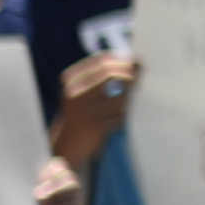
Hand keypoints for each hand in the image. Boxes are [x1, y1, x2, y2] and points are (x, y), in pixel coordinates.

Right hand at [54, 52, 137, 167]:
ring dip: (125, 103)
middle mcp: (75, 92)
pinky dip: (120, 118)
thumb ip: (106, 75)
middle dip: (131, 77)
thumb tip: (137, 60)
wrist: (67, 144)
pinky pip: (120, 116)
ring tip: (117, 110)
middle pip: (113, 74)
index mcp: (71, 80)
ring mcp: (85, 110)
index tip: (135, 66)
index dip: (123, 61)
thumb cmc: (83, 113)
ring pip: (120, 96)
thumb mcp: (85, 90)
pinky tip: (111, 122)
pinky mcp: (95, 126)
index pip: (102, 60)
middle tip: (137, 85)